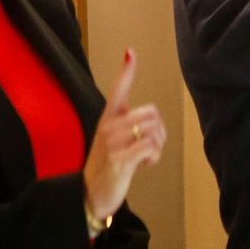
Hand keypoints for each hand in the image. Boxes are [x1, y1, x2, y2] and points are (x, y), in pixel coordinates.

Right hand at [84, 49, 166, 222]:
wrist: (89, 196)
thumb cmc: (107, 166)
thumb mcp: (114, 142)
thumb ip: (129, 126)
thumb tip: (151, 117)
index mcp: (108, 119)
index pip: (118, 90)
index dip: (126, 71)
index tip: (130, 52)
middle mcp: (108, 126)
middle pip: (152, 113)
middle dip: (160, 131)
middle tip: (150, 148)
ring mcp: (112, 142)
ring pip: (153, 129)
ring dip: (158, 146)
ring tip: (146, 157)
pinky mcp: (119, 159)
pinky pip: (150, 146)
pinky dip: (154, 156)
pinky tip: (145, 164)